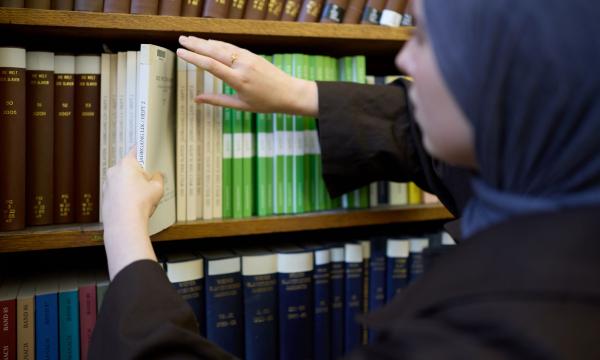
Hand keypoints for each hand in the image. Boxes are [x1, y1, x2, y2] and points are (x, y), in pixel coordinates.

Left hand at [101, 148, 162, 278]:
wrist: (124, 224)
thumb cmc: (139, 204)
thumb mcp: (157, 188)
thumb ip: (158, 178)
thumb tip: (157, 176)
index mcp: (127, 164)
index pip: (136, 150)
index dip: (144, 151)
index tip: (147, 151)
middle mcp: (114, 171)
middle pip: (130, 167)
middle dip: (140, 174)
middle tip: (149, 184)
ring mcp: (107, 184)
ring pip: (123, 180)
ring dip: (131, 186)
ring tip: (142, 198)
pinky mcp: (105, 196)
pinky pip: (117, 192)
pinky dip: (124, 196)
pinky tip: (133, 205)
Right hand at [176, 36, 318, 116]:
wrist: (289, 93)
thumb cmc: (265, 103)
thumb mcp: (240, 106)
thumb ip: (217, 101)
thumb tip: (196, 99)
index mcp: (238, 80)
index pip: (210, 65)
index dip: (193, 58)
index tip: (180, 52)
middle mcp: (241, 65)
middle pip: (213, 51)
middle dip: (195, 45)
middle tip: (180, 40)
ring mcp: (247, 58)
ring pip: (222, 47)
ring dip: (205, 42)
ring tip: (190, 39)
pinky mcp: (252, 55)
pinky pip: (231, 47)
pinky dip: (218, 44)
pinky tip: (209, 42)